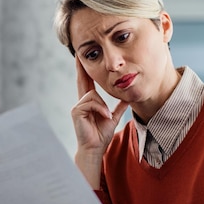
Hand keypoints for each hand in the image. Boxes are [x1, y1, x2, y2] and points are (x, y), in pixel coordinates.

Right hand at [72, 57, 127, 188]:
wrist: (95, 148)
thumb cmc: (101, 136)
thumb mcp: (112, 118)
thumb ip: (118, 107)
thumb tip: (126, 98)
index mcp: (89, 103)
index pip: (86, 83)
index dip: (85, 71)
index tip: (82, 59)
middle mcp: (81, 103)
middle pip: (82, 81)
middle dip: (81, 68)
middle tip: (80, 55)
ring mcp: (77, 107)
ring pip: (92, 94)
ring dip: (102, 105)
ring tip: (106, 116)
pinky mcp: (76, 111)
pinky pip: (91, 102)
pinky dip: (100, 108)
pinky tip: (104, 116)